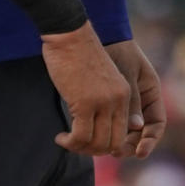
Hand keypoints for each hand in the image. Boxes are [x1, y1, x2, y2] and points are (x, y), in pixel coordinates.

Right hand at [41, 21, 130, 155]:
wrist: (70, 34)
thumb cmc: (79, 55)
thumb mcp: (99, 80)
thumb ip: (104, 102)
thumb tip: (96, 129)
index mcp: (124, 93)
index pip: (123, 133)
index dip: (105, 144)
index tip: (89, 142)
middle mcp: (118, 100)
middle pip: (112, 143)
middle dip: (93, 150)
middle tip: (76, 144)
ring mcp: (104, 103)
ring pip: (97, 143)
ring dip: (80, 148)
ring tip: (67, 141)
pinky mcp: (86, 103)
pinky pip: (81, 137)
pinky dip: (70, 143)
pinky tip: (60, 137)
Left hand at [104, 39, 166, 159]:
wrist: (93, 37)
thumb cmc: (114, 49)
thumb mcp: (126, 73)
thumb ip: (132, 100)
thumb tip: (138, 127)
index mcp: (151, 90)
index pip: (157, 123)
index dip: (150, 140)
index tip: (139, 152)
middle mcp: (139, 99)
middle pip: (138, 133)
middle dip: (128, 145)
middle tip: (113, 153)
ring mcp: (122, 102)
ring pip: (121, 132)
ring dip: (111, 142)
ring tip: (97, 147)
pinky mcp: (104, 104)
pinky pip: (105, 125)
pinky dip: (99, 133)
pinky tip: (87, 137)